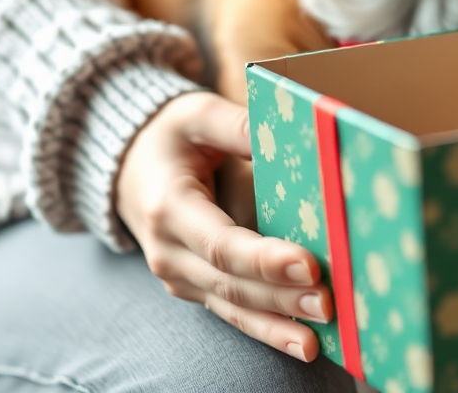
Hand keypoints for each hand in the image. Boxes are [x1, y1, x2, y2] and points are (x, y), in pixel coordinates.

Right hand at [117, 91, 332, 360]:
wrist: (128, 166)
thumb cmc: (170, 135)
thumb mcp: (198, 114)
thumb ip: (238, 125)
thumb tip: (291, 140)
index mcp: (168, 207)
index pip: (220, 244)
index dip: (264, 259)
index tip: (309, 264)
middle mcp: (168, 252)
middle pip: (230, 283)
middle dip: (281, 296)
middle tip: (330, 301)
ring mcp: (178, 277)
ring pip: (232, 307)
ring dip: (277, 323)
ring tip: (320, 337)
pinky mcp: (193, 287)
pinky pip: (231, 312)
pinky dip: (266, 330)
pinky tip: (301, 343)